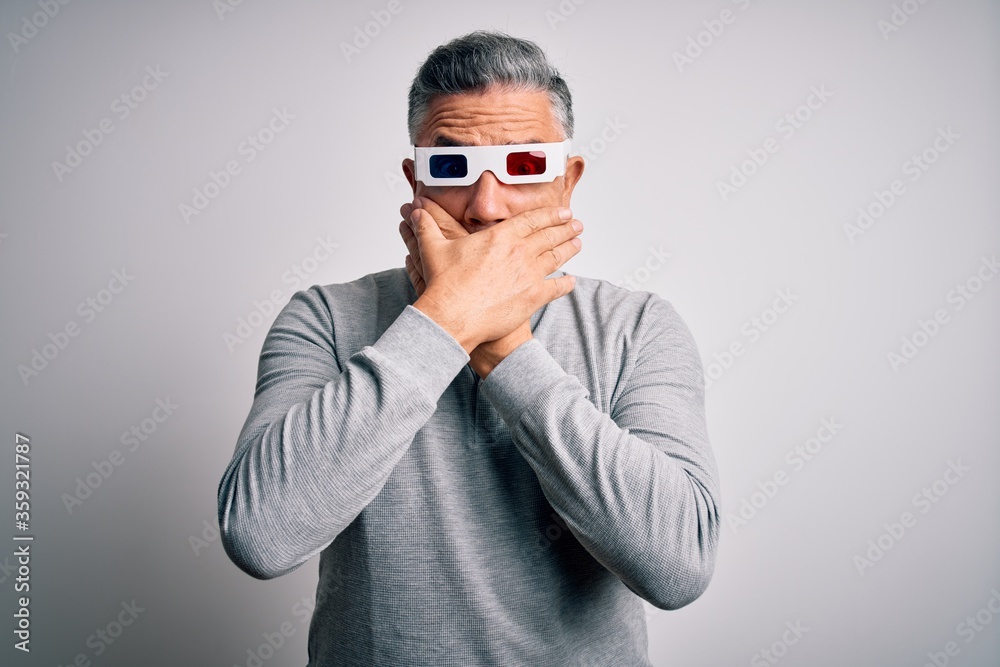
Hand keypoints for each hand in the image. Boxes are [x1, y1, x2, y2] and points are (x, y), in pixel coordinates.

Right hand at [396, 196, 581, 360]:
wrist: (453, 316)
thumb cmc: (444, 285)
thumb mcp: (433, 250)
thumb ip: (427, 228)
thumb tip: (415, 212)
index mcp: (500, 237)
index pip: (532, 220)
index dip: (550, 214)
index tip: (563, 211)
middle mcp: (519, 252)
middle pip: (550, 236)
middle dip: (566, 228)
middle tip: (577, 224)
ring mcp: (529, 275)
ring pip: (556, 258)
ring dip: (569, 249)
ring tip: (578, 244)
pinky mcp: (533, 298)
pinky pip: (555, 289)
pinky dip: (565, 285)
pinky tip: (572, 282)